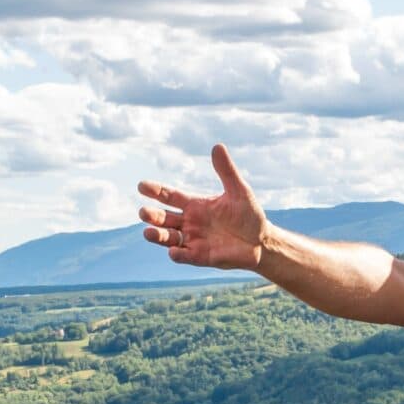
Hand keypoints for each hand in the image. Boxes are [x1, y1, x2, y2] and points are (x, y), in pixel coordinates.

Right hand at [138, 145, 270, 270]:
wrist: (261, 242)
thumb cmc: (249, 215)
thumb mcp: (239, 190)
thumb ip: (226, 171)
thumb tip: (217, 146)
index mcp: (195, 205)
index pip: (170, 196)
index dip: (156, 191)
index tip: (141, 186)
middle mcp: (189, 222)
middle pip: (164, 218)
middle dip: (152, 216)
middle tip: (143, 212)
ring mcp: (193, 240)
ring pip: (168, 238)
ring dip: (158, 236)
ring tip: (147, 232)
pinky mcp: (200, 257)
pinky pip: (184, 256)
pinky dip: (177, 254)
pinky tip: (173, 251)